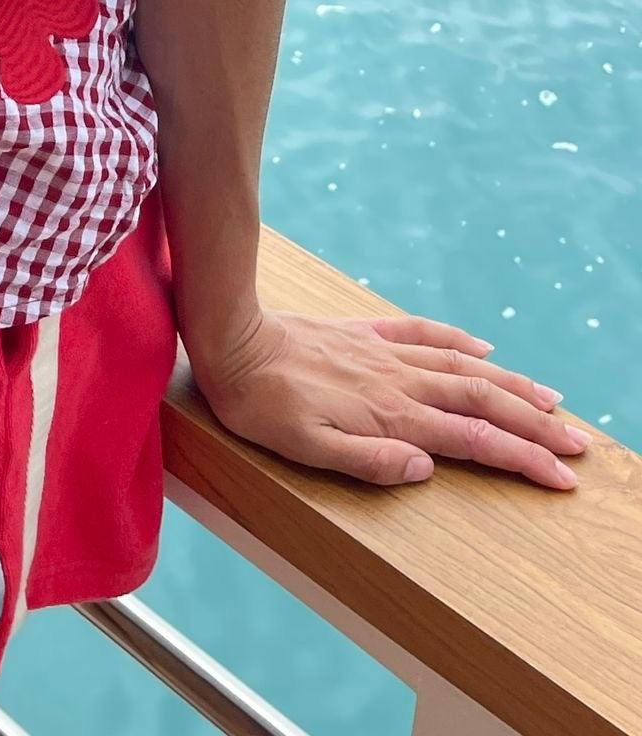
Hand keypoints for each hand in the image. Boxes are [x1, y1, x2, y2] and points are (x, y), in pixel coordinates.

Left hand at [188, 308, 590, 490]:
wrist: (231, 340)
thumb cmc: (262, 405)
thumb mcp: (306, 448)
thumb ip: (368, 460)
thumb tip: (427, 468)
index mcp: (391, 415)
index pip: (473, 440)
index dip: (522, 458)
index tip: (562, 476)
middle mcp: (398, 382)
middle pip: (483, 402)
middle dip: (535, 426)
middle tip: (578, 446)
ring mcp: (384, 353)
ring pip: (463, 368)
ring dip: (511, 385)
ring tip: (552, 401)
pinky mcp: (365, 333)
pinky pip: (423, 333)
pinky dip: (458, 341)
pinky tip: (483, 348)